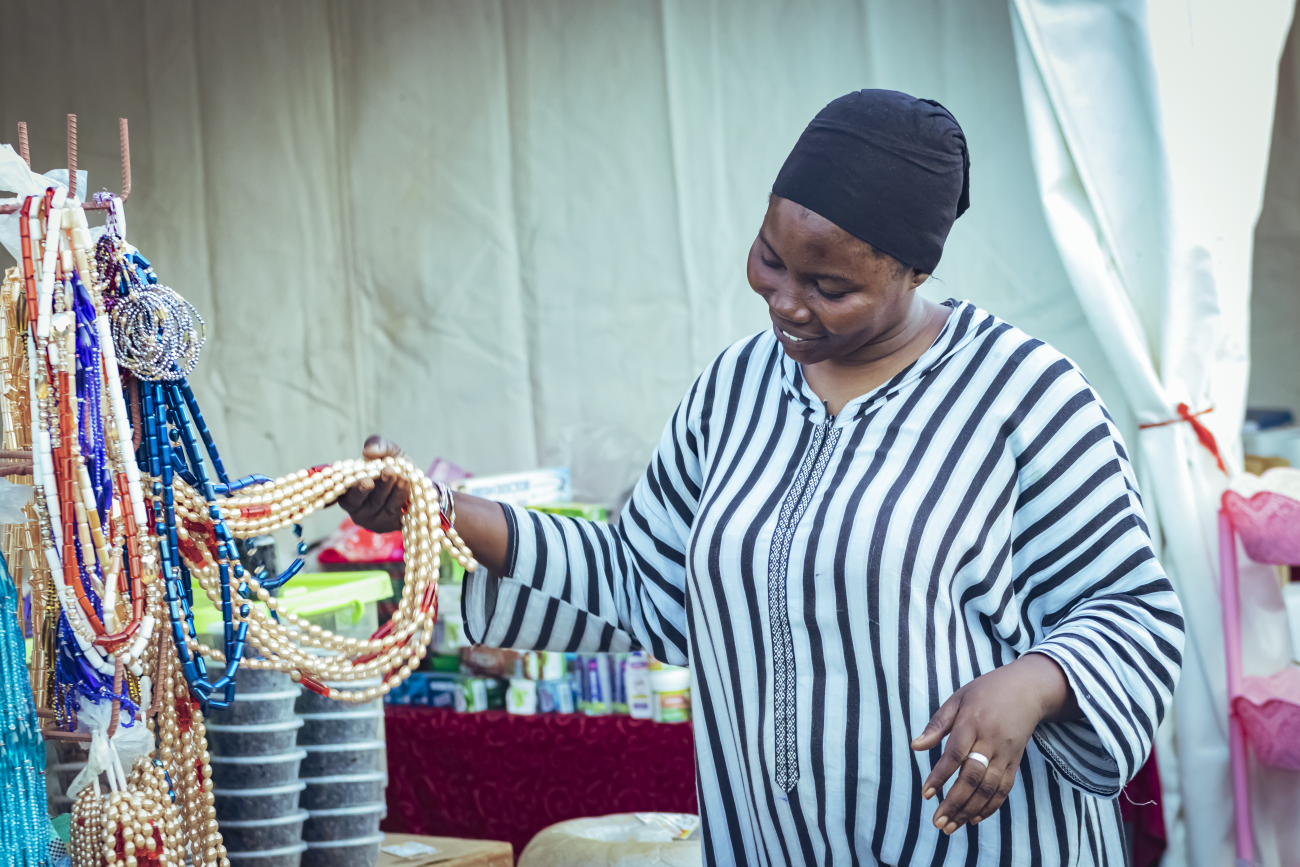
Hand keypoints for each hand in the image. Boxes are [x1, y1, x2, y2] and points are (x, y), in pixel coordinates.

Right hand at [337, 435, 411, 533]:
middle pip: (363, 502)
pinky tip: (407, 484)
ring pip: (381, 506)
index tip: (367, 479)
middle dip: (377, 486)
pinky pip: (395, 512)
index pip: (345, 495)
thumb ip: (379, 446)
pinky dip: (401, 496)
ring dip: (392, 490)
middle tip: (387, 472)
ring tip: (402, 476)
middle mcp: (357, 510)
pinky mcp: (390, 525)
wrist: (416, 484)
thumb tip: (369, 451)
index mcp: (348, 492)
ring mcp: (374, 520)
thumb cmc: (394, 467)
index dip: (354, 489)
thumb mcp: (388, 452)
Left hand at [910, 653, 1077, 833]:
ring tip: (951, 827)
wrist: (1027, 690)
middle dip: (954, 802)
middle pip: (973, 777)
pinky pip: (1004, 789)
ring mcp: (1006, 753)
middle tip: (938, 822)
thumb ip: (937, 724)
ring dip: (969, 810)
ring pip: (989, 788)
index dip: (940, 776)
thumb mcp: (958, 699)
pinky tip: (973, 818)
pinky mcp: (1016, 762)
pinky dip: (990, 807)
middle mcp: (991, 740)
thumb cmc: (986, 692)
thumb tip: (915, 746)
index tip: (926, 794)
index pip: (955, 754)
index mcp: (973, 722)